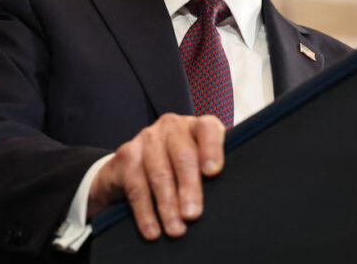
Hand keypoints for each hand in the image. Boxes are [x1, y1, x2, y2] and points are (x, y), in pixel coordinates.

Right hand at [88, 113, 225, 239]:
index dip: (212, 148)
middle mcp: (171, 127)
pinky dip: (145, 213)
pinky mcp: (126, 155)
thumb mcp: (199, 162)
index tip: (213, 172)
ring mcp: (147, 138)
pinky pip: (137, 187)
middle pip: (183, 156)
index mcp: (195, 126)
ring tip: (176, 229)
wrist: (135, 163)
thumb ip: (212, 172)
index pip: (207, 128)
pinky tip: (153, 230)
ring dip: (167, 206)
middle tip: (193, 215)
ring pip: (159, 174)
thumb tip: (229, 197)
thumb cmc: (180, 166)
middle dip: (189, 188)